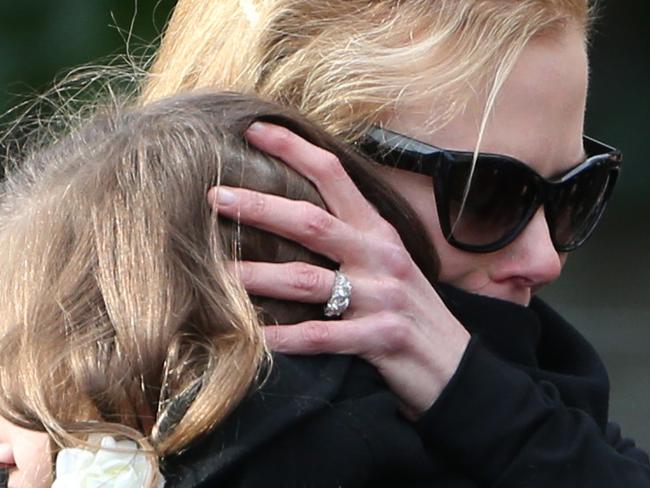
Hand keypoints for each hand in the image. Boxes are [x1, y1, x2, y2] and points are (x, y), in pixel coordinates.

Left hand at [208, 122, 469, 416]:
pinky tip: (255, 337)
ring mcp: (383, 297)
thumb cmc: (411, 309)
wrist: (455, 366)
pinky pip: (323, 336)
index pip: (335, 175)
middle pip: (313, 223)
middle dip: (261, 207)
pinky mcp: (382, 338)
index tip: (253, 130)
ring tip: (217, 274)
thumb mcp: (389, 262)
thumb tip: (292, 215)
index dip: (294, 149)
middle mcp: (380, 256)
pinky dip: (286, 338)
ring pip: (308, 280)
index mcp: (379, 231)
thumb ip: (351, 237)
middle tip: (215, 196)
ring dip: (258, 275)